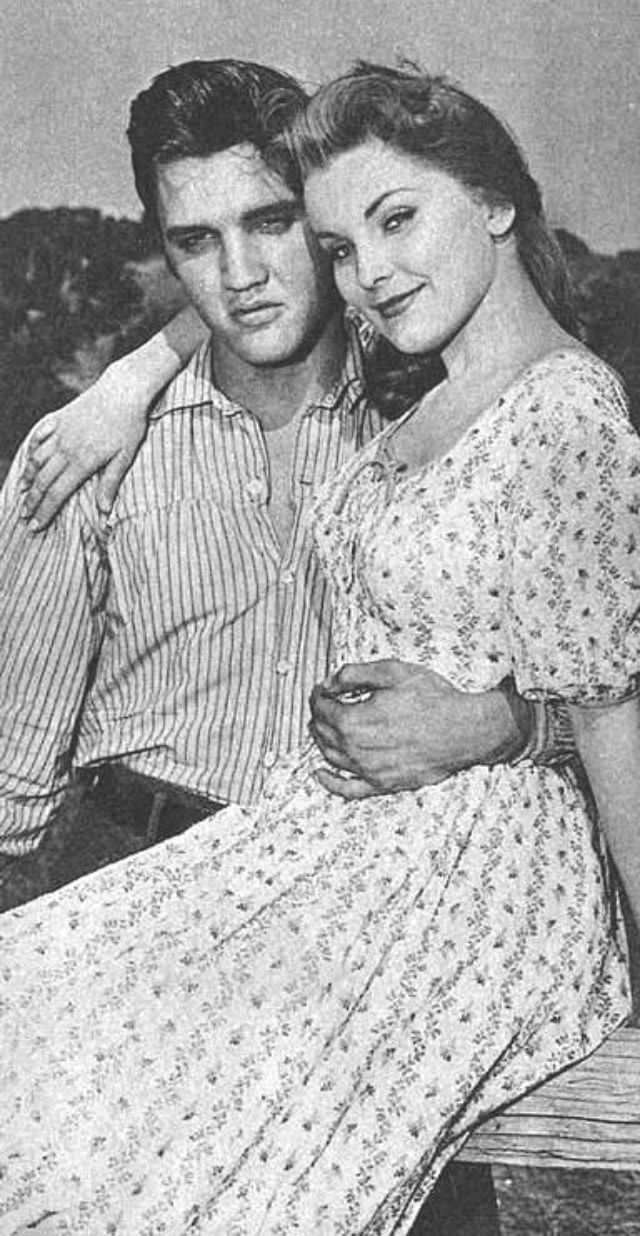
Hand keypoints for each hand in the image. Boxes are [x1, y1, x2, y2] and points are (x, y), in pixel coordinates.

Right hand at [20, 360, 149, 528]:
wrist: (123, 389)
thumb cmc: (129, 424)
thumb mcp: (125, 456)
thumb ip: (111, 483)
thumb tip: (104, 511)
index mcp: (82, 461)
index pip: (57, 493)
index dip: (45, 512)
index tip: (35, 527)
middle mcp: (66, 447)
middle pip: (43, 481)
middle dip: (32, 502)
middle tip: (24, 517)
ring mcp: (60, 432)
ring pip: (37, 459)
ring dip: (28, 478)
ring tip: (23, 493)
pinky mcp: (59, 418)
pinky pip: (39, 436)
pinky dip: (32, 450)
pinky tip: (30, 460)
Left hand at [309, 659, 525, 798]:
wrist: (465, 730)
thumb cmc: (433, 700)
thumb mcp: (393, 671)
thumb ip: (354, 674)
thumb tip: (329, 683)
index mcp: (354, 720)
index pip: (322, 708)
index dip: (318, 695)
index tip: (322, 689)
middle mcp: (356, 749)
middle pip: (323, 732)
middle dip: (319, 715)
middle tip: (324, 704)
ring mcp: (369, 770)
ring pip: (331, 757)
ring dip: (322, 740)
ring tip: (324, 727)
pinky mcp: (383, 784)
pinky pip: (348, 789)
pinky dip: (330, 782)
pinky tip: (321, 774)